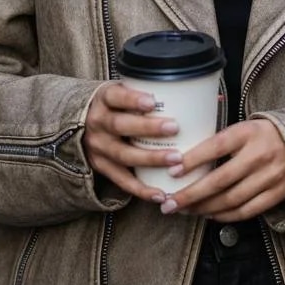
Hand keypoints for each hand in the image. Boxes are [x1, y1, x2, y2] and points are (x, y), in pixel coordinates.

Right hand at [83, 81, 181, 202]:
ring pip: (123, 155)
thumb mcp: (123, 90)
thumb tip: (202, 93)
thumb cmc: (116, 104)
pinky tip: (160, 193)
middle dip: (148, 128)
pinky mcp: (101, 167)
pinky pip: (122, 180)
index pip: (115, 97)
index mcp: (104, 99)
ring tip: (175, 159)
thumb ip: (148, 90)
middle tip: (174, 128)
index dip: (132, 100)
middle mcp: (97, 123)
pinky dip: (141, 189)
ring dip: (150, 158)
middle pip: (120, 126)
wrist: (82, 122)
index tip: (152, 102)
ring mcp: (98, 147)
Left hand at [157, 119, 284, 220]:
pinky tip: (209, 214)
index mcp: (248, 133)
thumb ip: (220, 140)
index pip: (215, 147)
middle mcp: (259, 155)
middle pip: (219, 180)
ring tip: (185, 211)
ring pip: (230, 200)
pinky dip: (225, 216)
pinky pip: (246, 211)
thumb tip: (183, 155)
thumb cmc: (263, 135)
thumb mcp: (244, 127)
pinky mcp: (277, 193)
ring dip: (203, 208)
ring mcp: (270, 176)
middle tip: (169, 203)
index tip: (172, 171)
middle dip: (190, 194)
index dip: (192, 160)